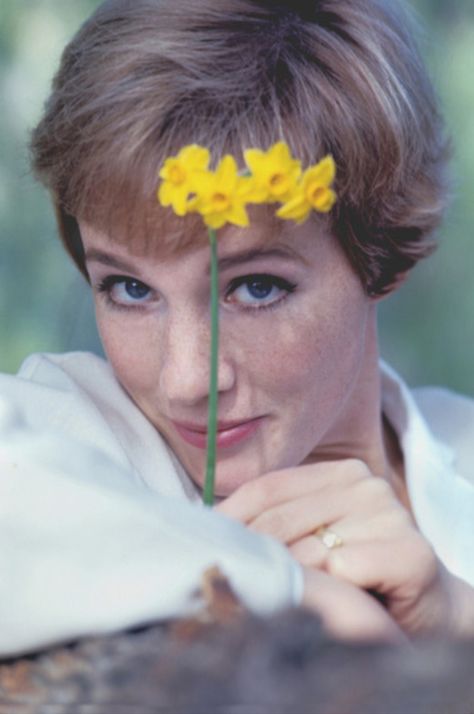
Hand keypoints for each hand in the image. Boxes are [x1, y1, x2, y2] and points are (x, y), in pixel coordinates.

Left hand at [217, 459, 473, 635]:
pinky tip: (320, 601)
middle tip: (227, 578)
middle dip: (250, 555)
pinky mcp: (412, 553)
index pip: (268, 488)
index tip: (201, 539)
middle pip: (281, 520)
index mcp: (341, 472)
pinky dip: (327, 589)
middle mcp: (367, 485)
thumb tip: (209, 523)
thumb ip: (278, 522)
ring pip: (308, 551)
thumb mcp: (315, 536)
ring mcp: (391, 515)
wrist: (423, 604)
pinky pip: (345, 570)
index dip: (230, 515)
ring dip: (286, 581)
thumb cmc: (357, 570)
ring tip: (269, 598)